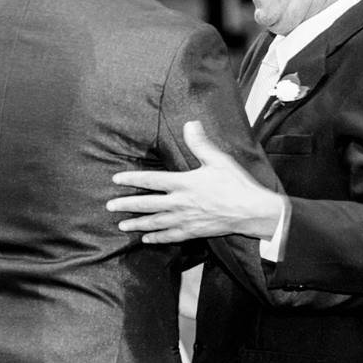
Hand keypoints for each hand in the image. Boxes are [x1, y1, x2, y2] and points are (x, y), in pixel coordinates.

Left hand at [106, 121, 284, 242]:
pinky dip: (157, 238)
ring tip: (121, 226)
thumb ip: (200, 143)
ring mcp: (186, 219)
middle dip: (127, 205)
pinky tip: (146, 239)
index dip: (132, 179)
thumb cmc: (236, 185)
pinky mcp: (194, 231)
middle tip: (109, 206)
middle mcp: (180, 203)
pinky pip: (171, 236)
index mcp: (184, 183)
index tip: (116, 179)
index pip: (151, 180)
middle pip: (147, 204)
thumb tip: (190, 123)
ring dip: (137, 224)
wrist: (252, 211)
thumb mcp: (218, 160)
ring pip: (155, 223)